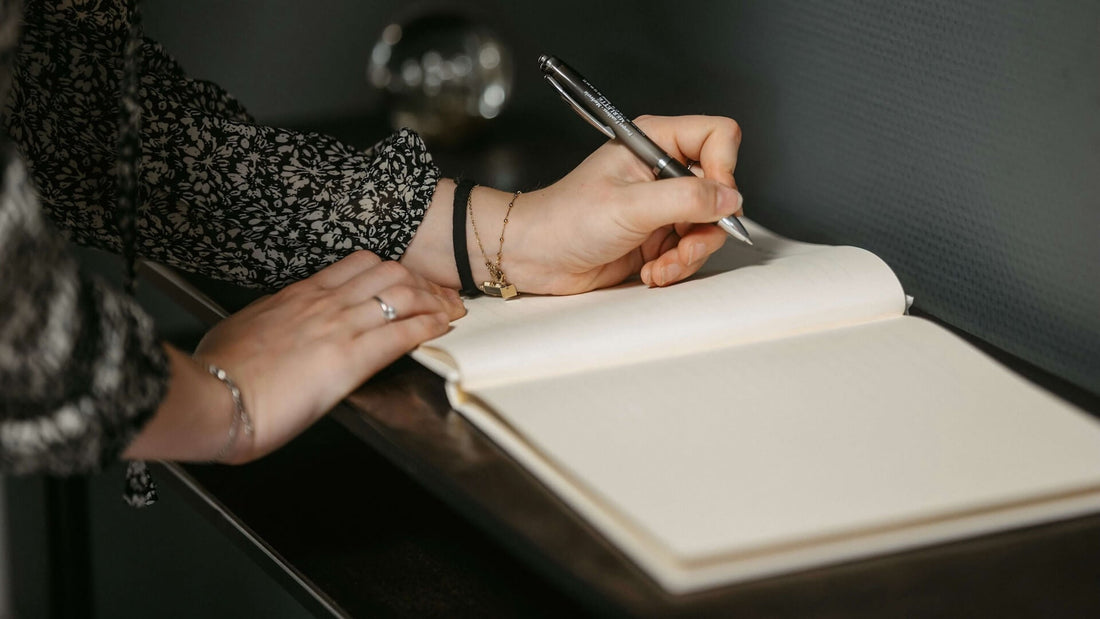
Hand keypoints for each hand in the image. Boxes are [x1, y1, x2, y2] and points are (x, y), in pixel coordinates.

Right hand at [126, 251, 464, 463]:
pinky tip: (443, 329)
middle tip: (439, 295)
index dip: (390, 270)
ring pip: (402, 296)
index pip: (358, 265)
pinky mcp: (350, 358)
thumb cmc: (218, 371)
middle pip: (389, 272)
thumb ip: (271, 320)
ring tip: (451, 310)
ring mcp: (340, 327)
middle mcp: (325, 302)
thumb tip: (275, 327)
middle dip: (421, 281)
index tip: (406, 280)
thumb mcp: (246, 328)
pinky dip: (429, 328)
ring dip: (434, 302)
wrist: (212, 394)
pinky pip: (402, 334)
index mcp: (299, 295)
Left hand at [509, 114, 742, 293]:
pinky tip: (650, 271)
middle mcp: (662, 170)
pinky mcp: (658, 236)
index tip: (713, 200)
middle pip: (720, 191)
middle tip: (683, 246)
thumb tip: (730, 199)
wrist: (536, 256)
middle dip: (706, 226)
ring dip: (689, 254)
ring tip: (661, 266)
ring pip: (708, 227)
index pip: (717, 137)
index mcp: (653, 142)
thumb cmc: (565, 219)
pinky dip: (676, 267)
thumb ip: (685, 199)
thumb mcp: (629, 205)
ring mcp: (662, 205)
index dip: (724, 168)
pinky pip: (690, 251)